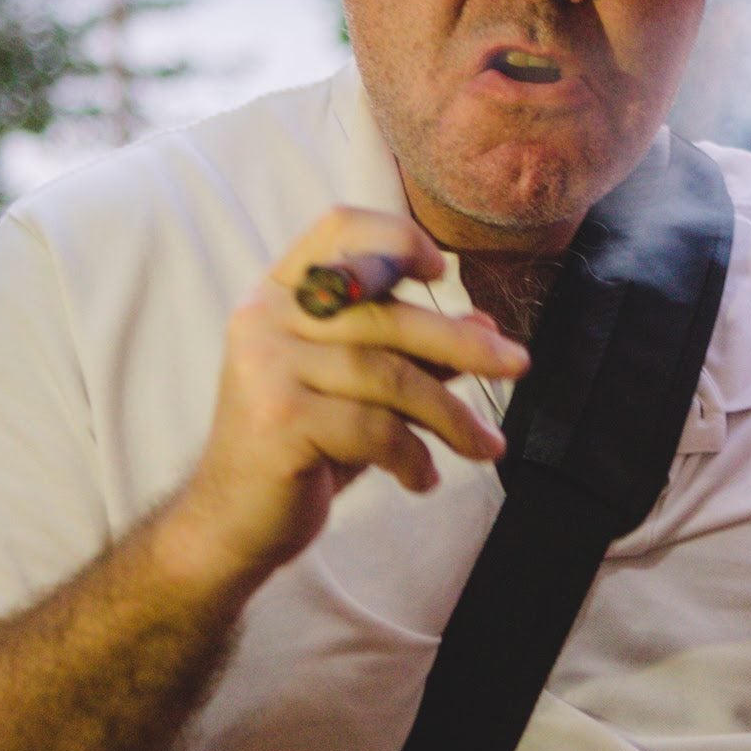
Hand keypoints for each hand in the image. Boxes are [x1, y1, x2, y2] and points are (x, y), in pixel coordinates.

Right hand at [165, 207, 528, 590]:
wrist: (232, 522)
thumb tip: (489, 327)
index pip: (340, 228)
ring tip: (485, 447)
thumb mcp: (362, 391)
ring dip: (451, 415)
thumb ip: (413, 353)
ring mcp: (266, 366)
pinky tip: (423, 479)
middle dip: (462, 342)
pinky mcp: (278, 420)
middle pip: (385, 313)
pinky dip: (413, 456)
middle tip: (518, 366)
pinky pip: (374, 428)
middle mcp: (265, 317)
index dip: (397, 237)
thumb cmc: (303, 447)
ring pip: (389, 376)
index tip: (443, 271)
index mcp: (280, 293)